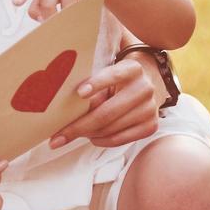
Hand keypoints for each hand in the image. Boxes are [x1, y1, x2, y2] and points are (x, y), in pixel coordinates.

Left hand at [12, 0, 109, 21]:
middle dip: (51, 18)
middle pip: (48, 4)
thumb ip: (38, 5)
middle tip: (55, 26)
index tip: (15, 3)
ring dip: (69, 16)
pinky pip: (82, 4)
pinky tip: (84, 7)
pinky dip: (82, 11)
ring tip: (73, 11)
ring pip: (67, 7)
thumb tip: (42, 20)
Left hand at [48, 55, 163, 149]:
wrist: (151, 82)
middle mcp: (144, 88)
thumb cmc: (119, 77)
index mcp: (132, 69)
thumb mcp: (109, 69)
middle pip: (106, 112)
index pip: (113, 75)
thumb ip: (93, 78)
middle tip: (57, 136)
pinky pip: (119, 140)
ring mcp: (150, 109)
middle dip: (78, 126)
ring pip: (110, 129)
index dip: (96, 84)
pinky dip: (101, 140)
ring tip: (71, 134)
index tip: (79, 93)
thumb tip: (66, 99)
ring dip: (87, 134)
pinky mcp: (150, 126)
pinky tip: (91, 137)